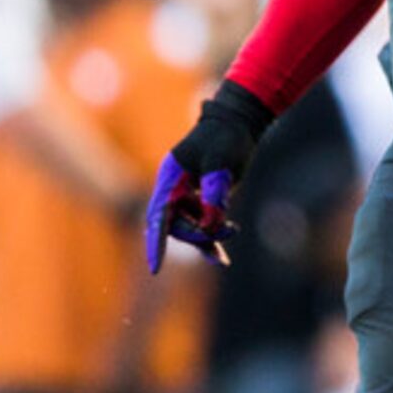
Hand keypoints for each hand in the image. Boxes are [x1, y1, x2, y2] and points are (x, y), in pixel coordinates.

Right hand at [143, 82, 272, 271]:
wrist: (237, 125)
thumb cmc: (225, 137)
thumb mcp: (221, 160)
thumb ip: (214, 189)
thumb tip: (210, 221)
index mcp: (171, 179)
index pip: (159, 216)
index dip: (156, 242)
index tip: (155, 267)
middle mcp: (174, 191)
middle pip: (176, 227)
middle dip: (198, 235)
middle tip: (227, 229)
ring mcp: (187, 198)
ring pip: (190, 230)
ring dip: (209, 238)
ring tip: (232, 231)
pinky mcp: (201, 202)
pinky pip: (202, 227)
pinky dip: (212, 238)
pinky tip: (221, 258)